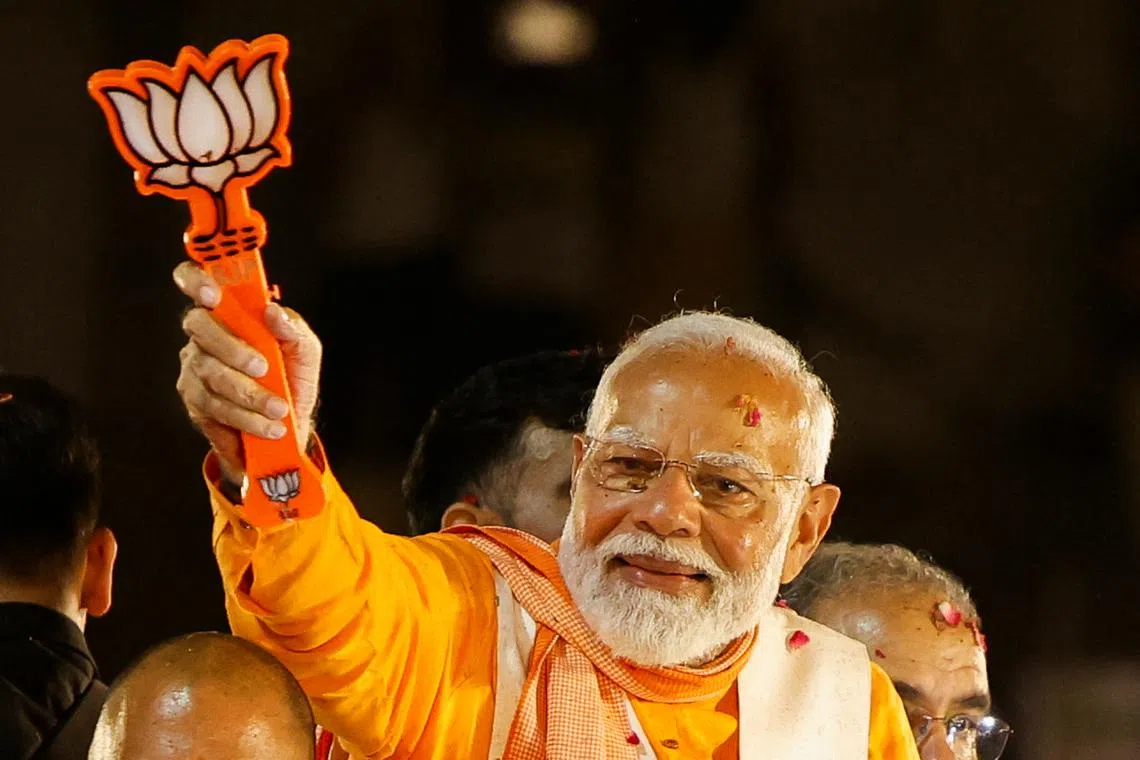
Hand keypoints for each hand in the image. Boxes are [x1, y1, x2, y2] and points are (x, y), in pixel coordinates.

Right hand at [173, 262, 321, 483]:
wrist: (289, 426)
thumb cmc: (293, 379)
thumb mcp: (305, 352)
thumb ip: (293, 329)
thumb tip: (273, 312)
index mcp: (230, 311)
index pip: (197, 281)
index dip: (196, 281)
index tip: (212, 295)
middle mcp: (205, 335)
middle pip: (199, 326)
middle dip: (232, 348)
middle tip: (263, 368)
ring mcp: (195, 367)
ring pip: (210, 373)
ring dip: (248, 394)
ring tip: (278, 409)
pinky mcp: (194, 401)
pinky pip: (213, 407)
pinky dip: (245, 418)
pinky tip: (267, 426)